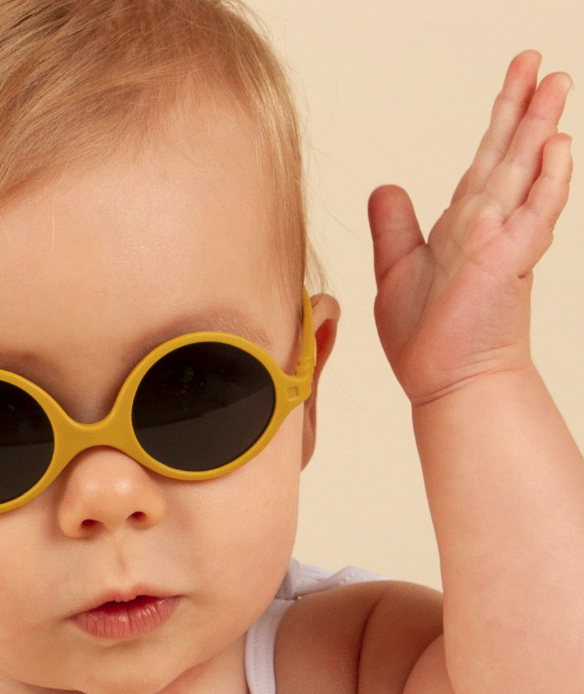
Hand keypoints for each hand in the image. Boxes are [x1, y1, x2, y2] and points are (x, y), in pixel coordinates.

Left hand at [367, 51, 572, 405]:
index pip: (483, 163)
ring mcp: (500, 242)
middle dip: (523, 107)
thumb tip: (385, 186)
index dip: (498, 121)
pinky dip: (547, 182)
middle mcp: (486, 226)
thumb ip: (395, 227)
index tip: (513, 82)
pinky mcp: (506, 263)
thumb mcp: (397, 271)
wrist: (447, 382)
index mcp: (463, 226)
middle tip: (537, 59)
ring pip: (524, 173)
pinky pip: (533, 216)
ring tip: (557, 82)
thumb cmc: (427, 339)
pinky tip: (559, 146)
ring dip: (541, 128)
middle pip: (507, 155)